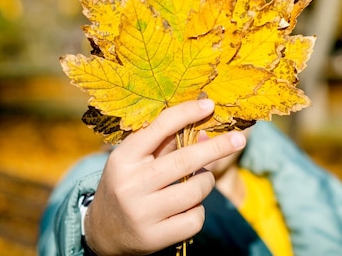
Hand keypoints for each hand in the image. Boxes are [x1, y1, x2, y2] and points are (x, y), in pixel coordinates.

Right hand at [83, 99, 246, 255]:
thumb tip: (206, 131)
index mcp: (124, 158)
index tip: (210, 105)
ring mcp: (141, 213)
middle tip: (239, 139)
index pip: (159, 128)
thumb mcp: (135, 161)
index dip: (187, 112)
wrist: (102, 233)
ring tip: (196, 183)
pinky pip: (195, 218)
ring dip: (205, 183)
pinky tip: (185, 210)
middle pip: (185, 159)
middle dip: (217, 147)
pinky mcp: (153, 238)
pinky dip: (198, 211)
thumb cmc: (127, 185)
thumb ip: (166, 144)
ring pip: (195, 190)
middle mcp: (130, 184)